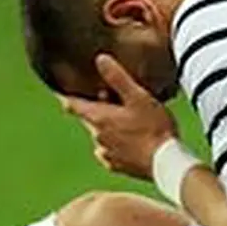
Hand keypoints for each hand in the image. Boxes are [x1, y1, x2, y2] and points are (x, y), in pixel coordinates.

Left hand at [60, 54, 177, 179]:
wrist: (166, 163)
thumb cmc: (153, 128)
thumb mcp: (138, 97)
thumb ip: (117, 78)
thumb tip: (100, 59)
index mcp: (100, 118)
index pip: (74, 105)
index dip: (66, 97)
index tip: (60, 93)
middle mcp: (98, 137)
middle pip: (89, 119)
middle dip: (96, 109)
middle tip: (112, 100)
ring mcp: (106, 153)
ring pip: (100, 135)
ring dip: (107, 127)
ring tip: (127, 121)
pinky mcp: (116, 166)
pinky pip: (109, 152)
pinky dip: (115, 145)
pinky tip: (129, 142)